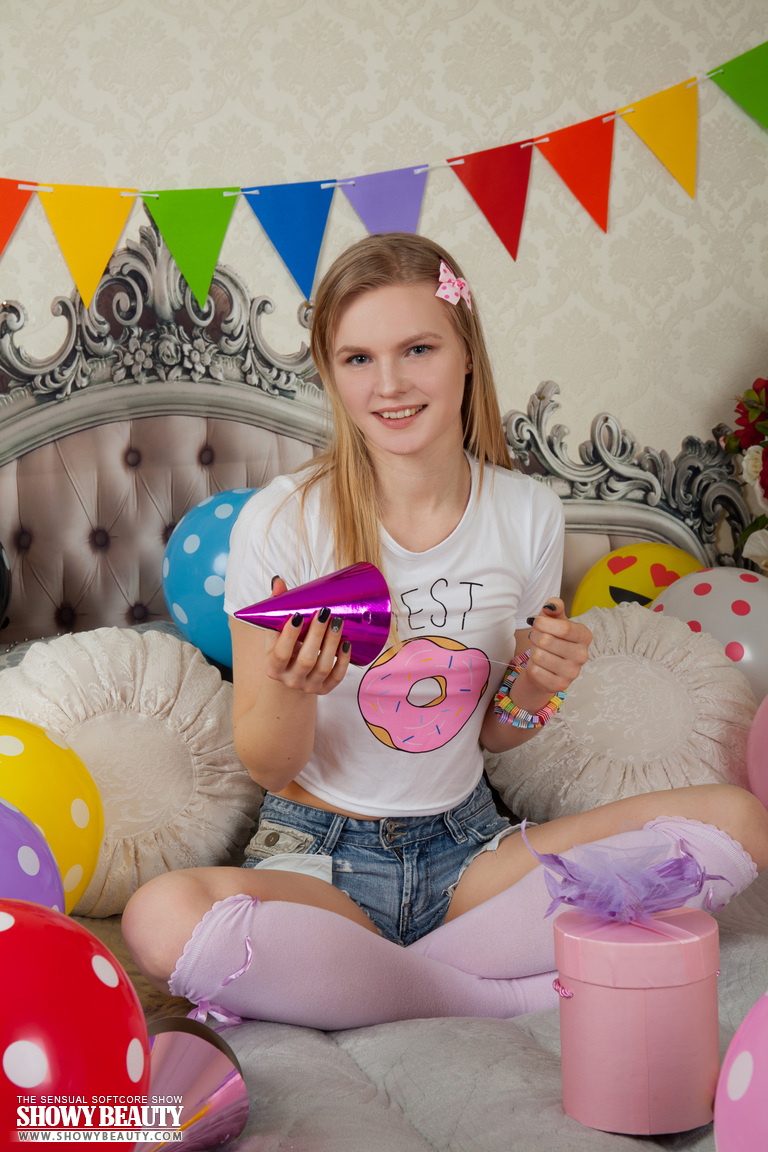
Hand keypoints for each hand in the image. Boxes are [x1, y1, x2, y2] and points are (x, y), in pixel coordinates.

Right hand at [263, 577, 351, 694]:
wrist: (292, 676)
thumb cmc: (284, 649)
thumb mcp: (275, 633)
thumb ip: (276, 609)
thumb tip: (278, 582)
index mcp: (273, 666)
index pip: (280, 653)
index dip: (289, 635)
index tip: (298, 614)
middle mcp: (290, 680)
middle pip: (306, 660)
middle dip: (316, 635)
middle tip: (325, 612)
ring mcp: (309, 686)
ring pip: (323, 667)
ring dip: (332, 643)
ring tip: (338, 622)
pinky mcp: (325, 689)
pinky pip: (337, 676)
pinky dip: (344, 660)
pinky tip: (347, 643)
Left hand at [525, 597, 590, 696]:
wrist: (548, 666)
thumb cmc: (552, 637)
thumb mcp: (554, 619)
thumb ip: (554, 606)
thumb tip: (550, 606)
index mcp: (584, 635)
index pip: (563, 628)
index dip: (543, 623)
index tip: (535, 621)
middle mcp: (583, 655)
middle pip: (547, 641)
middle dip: (535, 636)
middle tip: (535, 637)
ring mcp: (573, 673)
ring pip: (539, 656)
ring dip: (533, 651)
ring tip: (539, 651)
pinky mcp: (560, 686)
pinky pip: (535, 671)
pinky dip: (532, 666)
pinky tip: (540, 665)